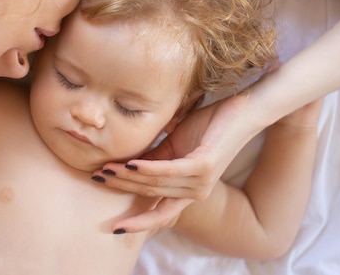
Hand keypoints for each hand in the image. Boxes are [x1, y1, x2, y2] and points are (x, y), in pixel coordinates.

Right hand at [94, 92, 267, 232]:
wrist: (243, 110)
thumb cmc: (210, 125)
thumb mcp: (175, 144)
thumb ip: (154, 158)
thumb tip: (124, 163)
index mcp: (188, 190)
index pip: (160, 213)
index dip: (138, 223)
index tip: (113, 228)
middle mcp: (195, 191)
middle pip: (150, 193)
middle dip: (121, 188)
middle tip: (96, 178)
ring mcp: (200, 182)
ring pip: (155, 183)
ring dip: (127, 177)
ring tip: (104, 170)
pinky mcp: (204, 166)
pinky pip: (169, 171)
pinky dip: (147, 168)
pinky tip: (129, 164)